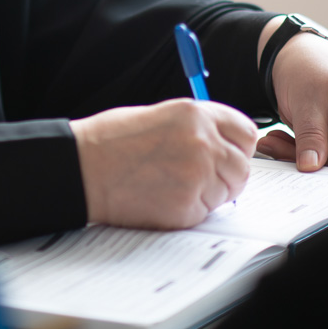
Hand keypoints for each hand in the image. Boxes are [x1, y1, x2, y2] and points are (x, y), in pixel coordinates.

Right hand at [70, 99, 257, 229]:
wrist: (82, 169)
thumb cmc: (110, 142)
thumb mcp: (159, 116)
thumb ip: (196, 128)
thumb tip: (222, 146)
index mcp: (195, 114)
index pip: (245, 132)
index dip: (237, 147)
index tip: (227, 154)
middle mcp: (202, 143)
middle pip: (241, 168)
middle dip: (226, 176)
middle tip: (198, 178)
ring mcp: (197, 176)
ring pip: (225, 194)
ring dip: (207, 195)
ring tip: (170, 185)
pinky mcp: (186, 207)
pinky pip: (204, 214)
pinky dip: (188, 211)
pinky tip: (161, 198)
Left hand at [257, 34, 327, 171]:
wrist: (294, 52)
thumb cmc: (308, 65)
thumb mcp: (307, 101)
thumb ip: (311, 136)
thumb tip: (312, 167)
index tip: (312, 176)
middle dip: (309, 162)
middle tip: (275, 150)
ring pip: (326, 161)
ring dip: (295, 155)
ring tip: (270, 141)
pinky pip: (315, 152)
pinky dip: (294, 149)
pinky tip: (276, 138)